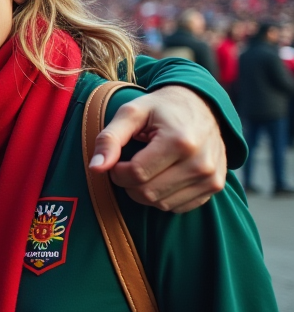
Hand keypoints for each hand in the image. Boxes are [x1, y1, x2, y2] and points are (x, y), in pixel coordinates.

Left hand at [88, 85, 226, 213]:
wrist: (203, 104)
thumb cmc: (161, 108)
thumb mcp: (132, 113)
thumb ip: (110, 139)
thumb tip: (95, 168)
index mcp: (180, 141)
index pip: (136, 174)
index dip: (118, 172)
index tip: (117, 161)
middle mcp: (200, 163)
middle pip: (148, 193)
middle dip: (129, 183)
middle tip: (129, 165)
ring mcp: (211, 177)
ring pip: (162, 204)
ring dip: (144, 191)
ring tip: (146, 168)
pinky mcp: (215, 186)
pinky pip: (178, 207)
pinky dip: (162, 196)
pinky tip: (161, 176)